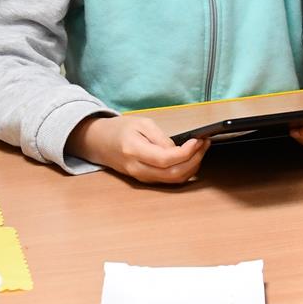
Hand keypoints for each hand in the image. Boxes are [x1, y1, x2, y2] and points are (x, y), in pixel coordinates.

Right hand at [66, 115, 208, 183]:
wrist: (99, 143)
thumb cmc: (118, 129)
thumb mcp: (140, 123)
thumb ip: (160, 137)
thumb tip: (179, 149)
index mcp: (134, 151)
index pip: (166, 159)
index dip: (186, 152)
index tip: (198, 140)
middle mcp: (138, 169)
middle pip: (173, 174)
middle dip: (194, 160)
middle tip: (204, 144)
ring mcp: (142, 177)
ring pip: (173, 180)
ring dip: (192, 167)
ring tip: (200, 149)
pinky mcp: (146, 180)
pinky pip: (169, 180)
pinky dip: (184, 171)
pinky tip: (190, 158)